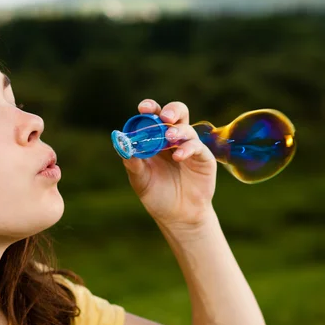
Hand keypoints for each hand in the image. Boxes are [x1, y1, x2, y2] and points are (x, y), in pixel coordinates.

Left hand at [122, 99, 216, 227]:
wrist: (177, 216)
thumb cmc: (157, 195)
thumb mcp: (140, 180)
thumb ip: (132, 162)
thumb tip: (122, 143)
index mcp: (155, 139)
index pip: (153, 116)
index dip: (150, 108)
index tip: (143, 108)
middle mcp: (173, 139)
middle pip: (176, 113)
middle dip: (170, 111)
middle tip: (163, 118)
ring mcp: (189, 147)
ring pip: (186, 128)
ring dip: (177, 131)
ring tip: (169, 139)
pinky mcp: (203, 157)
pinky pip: (197, 146)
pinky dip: (187, 148)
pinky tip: (178, 156)